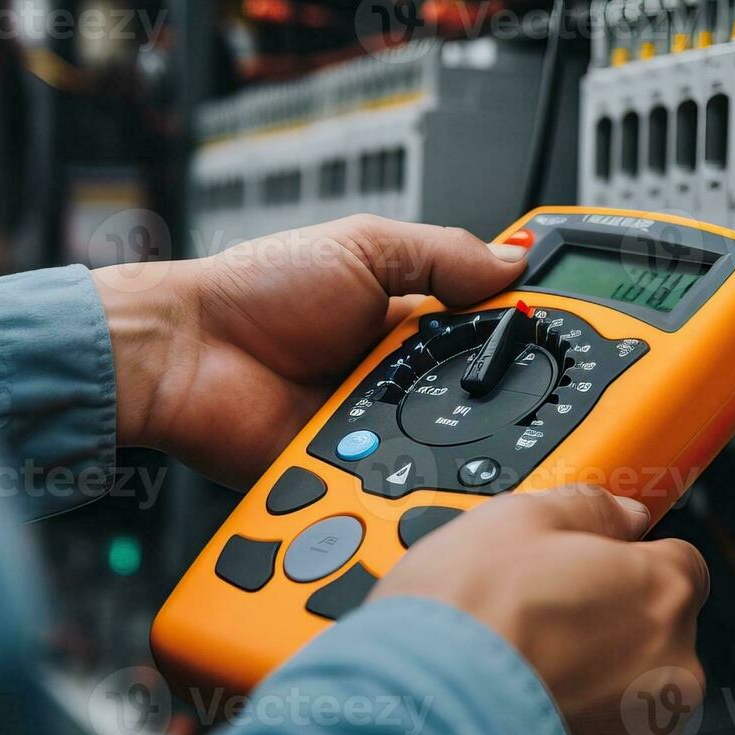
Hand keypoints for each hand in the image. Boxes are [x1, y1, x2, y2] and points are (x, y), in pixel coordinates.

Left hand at [92, 215, 526, 486]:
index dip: (516, 338)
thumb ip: (442, 255)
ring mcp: (371, 430)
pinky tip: (399, 462)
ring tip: (427, 418)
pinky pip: (390, 487)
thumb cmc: (251, 292)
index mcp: (407, 321)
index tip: (554, 339)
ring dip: (442, 440)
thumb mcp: (361, 247)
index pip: (486, 335)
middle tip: (488, 387)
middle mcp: (394, 380)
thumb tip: (515, 260)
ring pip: (441, 450)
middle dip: (486, 397)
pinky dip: (398, 480)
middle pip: (474, 399)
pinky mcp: (345, 476)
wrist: (180, 355)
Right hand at [370, 485, 709, 734]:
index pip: (679, 563)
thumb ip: (590, 509)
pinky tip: (535, 709)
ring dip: (599, 679)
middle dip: (611, 624)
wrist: (424, 713)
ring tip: (531, 669)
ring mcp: (649, 729)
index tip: (597, 570)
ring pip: (637, 688)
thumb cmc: (464, 624)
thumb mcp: (517, 521)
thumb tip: (619, 511)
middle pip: (657, 630)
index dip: (630, 562)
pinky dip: (584, 725)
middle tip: (544, 621)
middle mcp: (674, 665)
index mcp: (661, 590)